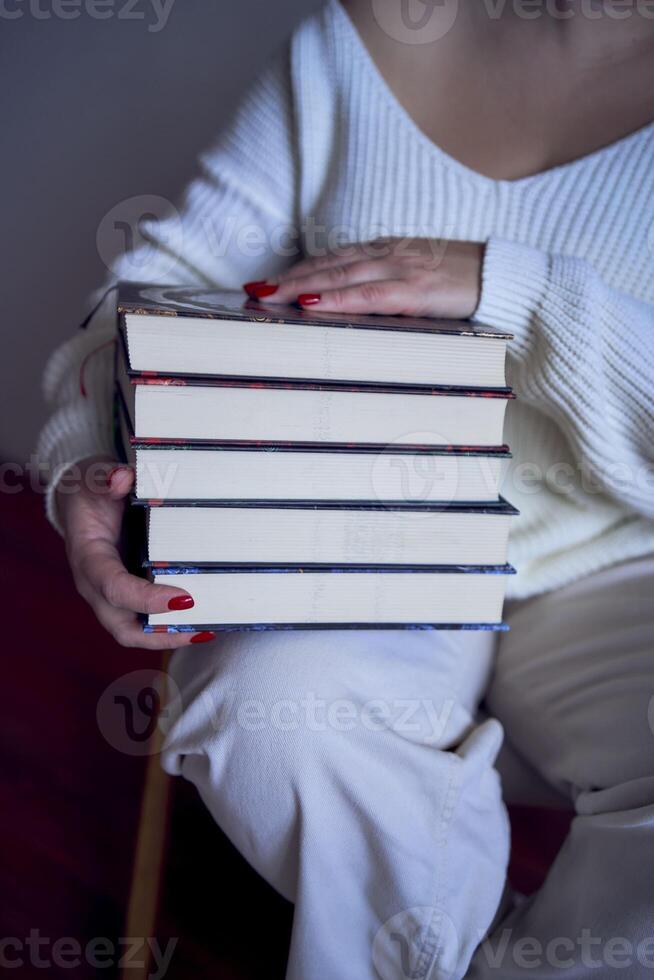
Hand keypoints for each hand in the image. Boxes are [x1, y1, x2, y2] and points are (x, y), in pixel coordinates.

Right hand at [57, 457, 213, 648]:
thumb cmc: (91, 492)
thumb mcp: (96, 478)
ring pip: (136, 632)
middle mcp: (96, 586)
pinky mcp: (126, 597)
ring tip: (209, 628)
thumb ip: (108, 478)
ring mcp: (111, 596)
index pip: (113, 587)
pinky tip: (204, 619)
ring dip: (171, 635)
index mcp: (88, 558)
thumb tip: (123, 478)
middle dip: (162, 635)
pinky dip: (171, 625)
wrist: (81, 501)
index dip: (147, 598)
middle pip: (123, 628)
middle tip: (202, 627)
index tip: (185, 598)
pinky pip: (145, 622)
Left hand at [245, 238, 484, 318]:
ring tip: (271, 297)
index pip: (332, 260)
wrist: (505, 277)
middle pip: (328, 265)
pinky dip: (340, 299)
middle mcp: (388, 254)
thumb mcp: (417, 279)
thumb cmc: (461, 282)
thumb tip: (348, 307)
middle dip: (289, 279)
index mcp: (386, 252)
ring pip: (341, 276)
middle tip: (254, 292)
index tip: (267, 283)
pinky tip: (316, 305)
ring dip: (303, 286)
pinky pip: (370, 294)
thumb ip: (385, 287)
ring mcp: (401, 269)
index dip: (298, 270)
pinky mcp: (416, 290)